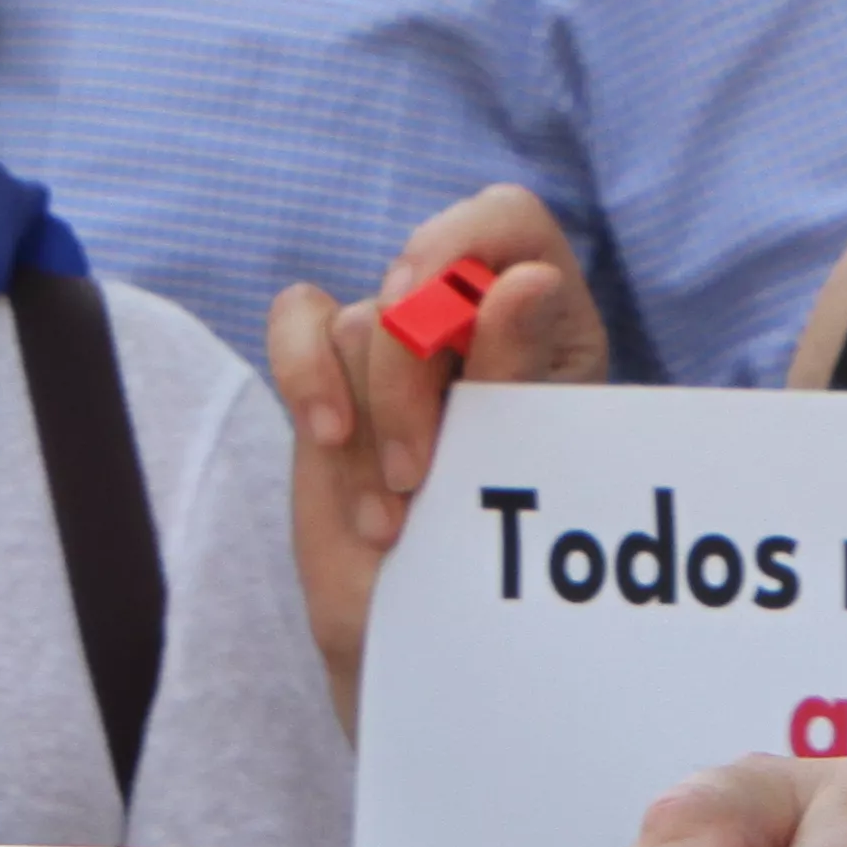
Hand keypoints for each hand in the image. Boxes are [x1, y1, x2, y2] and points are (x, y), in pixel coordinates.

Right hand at [274, 186, 614, 724]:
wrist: (424, 625)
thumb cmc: (496, 547)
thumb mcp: (517, 457)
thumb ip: (513, 365)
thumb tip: (528, 278)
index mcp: (546, 316)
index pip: (506, 221)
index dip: (460, 244)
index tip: (423, 307)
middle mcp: (472, 312)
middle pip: (418, 280)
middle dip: (407, 382)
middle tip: (421, 477)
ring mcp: (400, 340)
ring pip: (359, 324)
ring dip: (368, 426)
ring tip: (393, 518)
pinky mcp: (335, 370)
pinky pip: (300, 318)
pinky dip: (303, 370)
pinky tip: (328, 433)